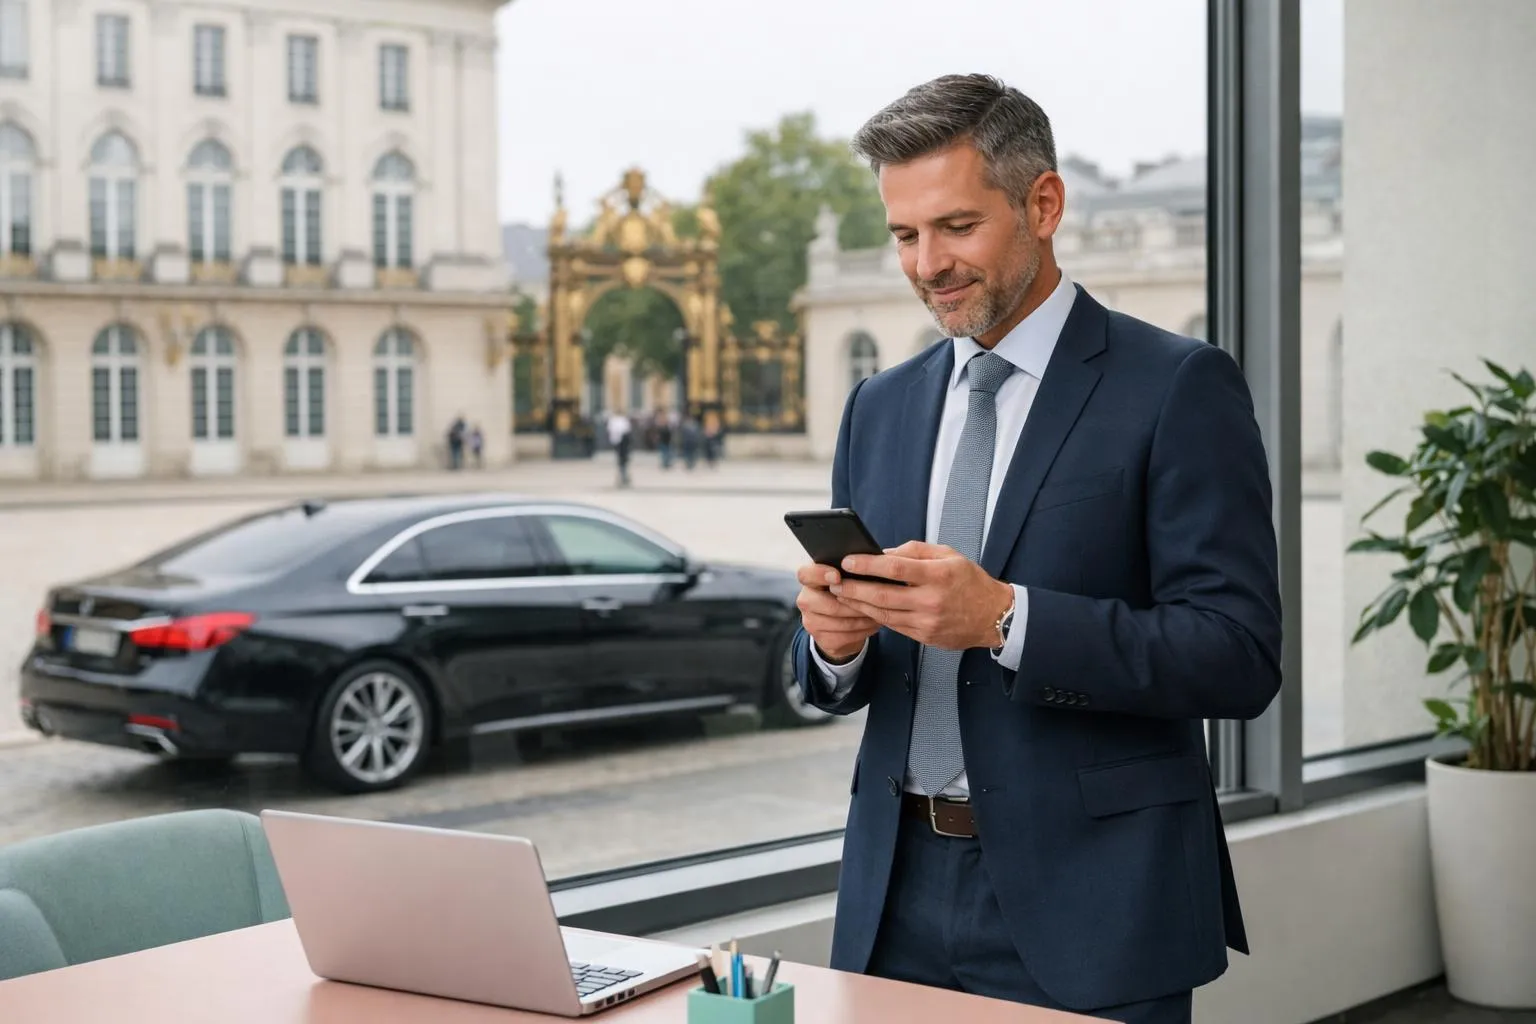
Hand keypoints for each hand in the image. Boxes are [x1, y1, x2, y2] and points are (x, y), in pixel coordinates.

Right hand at [796, 563, 880, 661]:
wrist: (839, 625)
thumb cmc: (846, 593)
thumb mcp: (844, 578)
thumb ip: (848, 571)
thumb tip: (867, 563)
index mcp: (809, 580)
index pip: (805, 574)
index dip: (820, 574)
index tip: (838, 576)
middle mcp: (806, 601)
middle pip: (830, 605)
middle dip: (855, 604)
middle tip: (875, 600)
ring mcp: (811, 622)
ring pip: (841, 623)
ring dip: (864, 618)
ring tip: (880, 612)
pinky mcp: (822, 639)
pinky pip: (846, 636)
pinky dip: (864, 630)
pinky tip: (873, 624)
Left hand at [831, 541, 1013, 650]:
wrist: (994, 617)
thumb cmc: (969, 581)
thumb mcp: (948, 556)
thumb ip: (915, 552)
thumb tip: (882, 553)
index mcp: (938, 575)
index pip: (895, 569)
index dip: (868, 565)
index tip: (848, 561)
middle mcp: (931, 600)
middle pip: (883, 596)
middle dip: (854, 589)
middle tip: (834, 582)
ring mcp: (927, 622)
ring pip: (884, 614)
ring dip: (858, 605)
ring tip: (841, 595)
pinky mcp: (924, 636)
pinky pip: (893, 625)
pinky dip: (875, 616)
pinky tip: (862, 608)